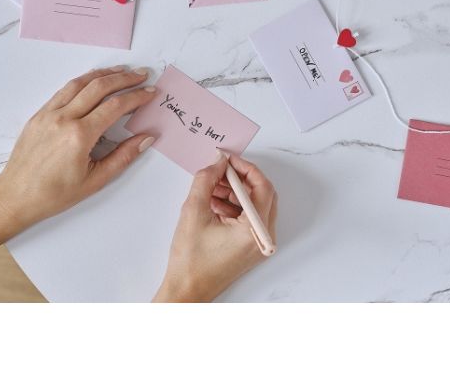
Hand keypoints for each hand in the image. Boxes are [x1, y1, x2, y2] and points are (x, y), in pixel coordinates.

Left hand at [0, 66, 156, 231]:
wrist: (15, 197)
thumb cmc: (54, 194)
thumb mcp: (95, 180)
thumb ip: (123, 156)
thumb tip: (146, 138)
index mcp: (79, 136)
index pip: (115, 106)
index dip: (136, 96)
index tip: (150, 92)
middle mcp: (63, 118)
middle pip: (99, 87)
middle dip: (124, 78)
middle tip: (142, 74)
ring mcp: (49, 113)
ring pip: (80, 83)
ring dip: (104, 74)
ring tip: (122, 70)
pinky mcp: (39, 114)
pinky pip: (64, 90)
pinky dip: (83, 80)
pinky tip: (93, 79)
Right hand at [153, 152, 276, 301]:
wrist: (186, 290)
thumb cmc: (190, 259)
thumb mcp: (194, 210)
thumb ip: (205, 179)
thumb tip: (217, 162)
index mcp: (254, 230)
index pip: (262, 187)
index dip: (245, 168)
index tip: (228, 159)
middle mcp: (263, 238)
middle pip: (262, 194)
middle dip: (240, 179)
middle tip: (220, 170)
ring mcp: (258, 243)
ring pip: (255, 204)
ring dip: (235, 191)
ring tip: (211, 186)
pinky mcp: (250, 246)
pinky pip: (249, 217)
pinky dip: (234, 205)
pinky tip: (213, 202)